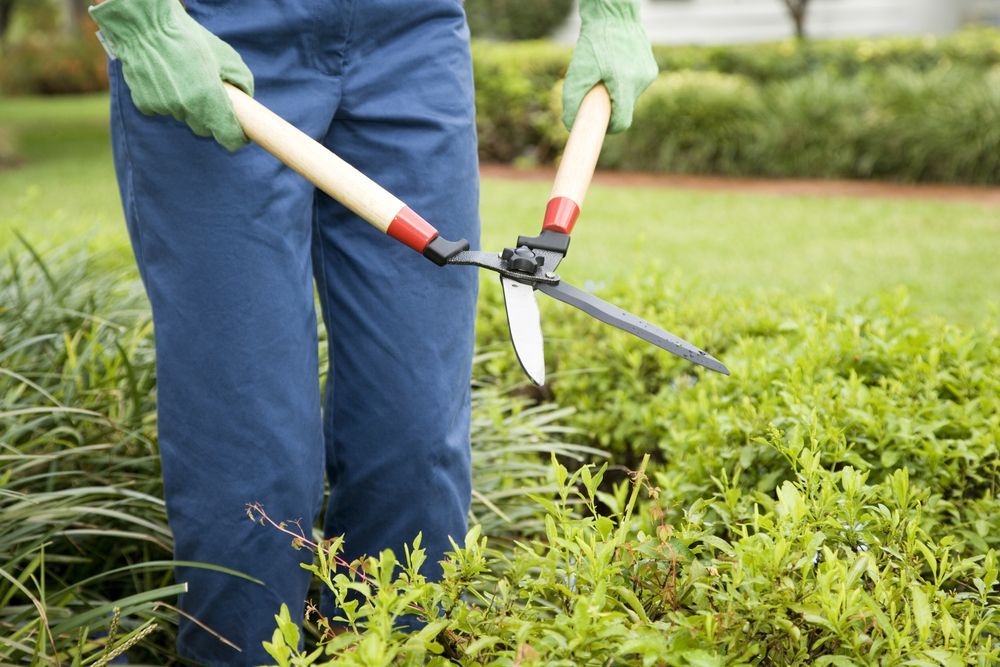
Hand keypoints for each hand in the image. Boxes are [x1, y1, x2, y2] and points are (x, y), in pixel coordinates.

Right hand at [90, 0, 253, 150]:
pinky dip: (166, 100)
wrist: (145, 26)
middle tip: (211, 96)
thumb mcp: (226, 56)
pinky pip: (162, 110)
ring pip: (183, 117)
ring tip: (184, 79)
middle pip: (205, 129)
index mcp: (210, 99)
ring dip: (188, 106)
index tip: (240, 134)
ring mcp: (165, 108)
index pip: (228, 137)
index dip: (237, 137)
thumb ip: (242, 82)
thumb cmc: (189, 38)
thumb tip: (246, 100)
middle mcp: (187, 108)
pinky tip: (164, 79)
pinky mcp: (145, 105)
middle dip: (211, 118)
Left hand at [563, 0, 657, 133]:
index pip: (622, 123)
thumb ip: (572, 101)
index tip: (599, 125)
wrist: (614, 16)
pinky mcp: (651, 69)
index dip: (609, 128)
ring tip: (606, 72)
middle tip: (596, 92)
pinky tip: (617, 65)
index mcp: (624, 84)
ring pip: (629, 97)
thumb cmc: (593, 43)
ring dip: (616, 92)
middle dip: (610, 106)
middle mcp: (640, 81)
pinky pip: (635, 86)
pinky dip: (624, 82)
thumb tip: (570, 125)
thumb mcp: (577, 72)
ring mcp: (648, 75)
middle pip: (624, 110)